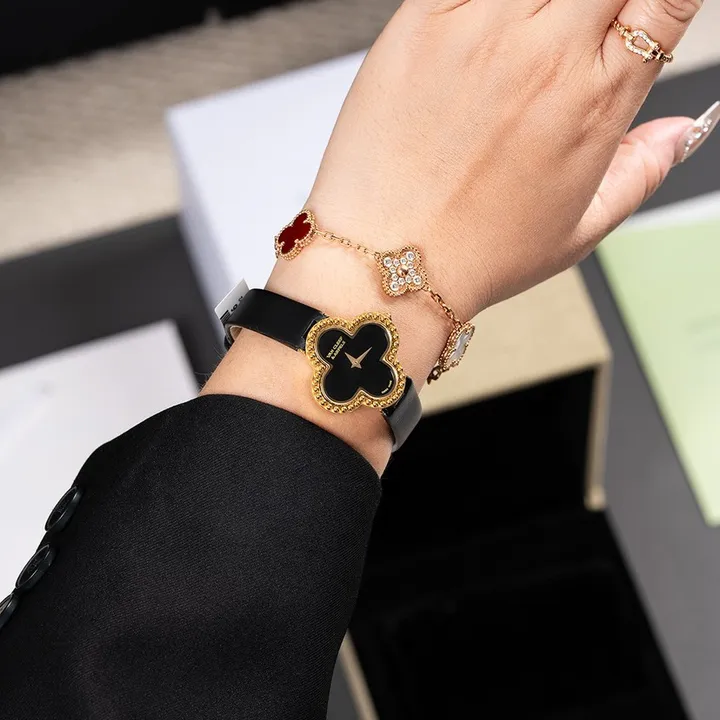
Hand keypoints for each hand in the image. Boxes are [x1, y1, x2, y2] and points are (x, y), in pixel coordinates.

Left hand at [209, 0, 708, 471]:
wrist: (387, 264)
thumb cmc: (472, 256)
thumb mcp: (578, 231)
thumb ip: (640, 172)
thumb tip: (678, 133)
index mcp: (594, 100)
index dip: (659, 1)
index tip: (636, 18)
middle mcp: (544, 54)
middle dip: (599, 4)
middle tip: (569, 38)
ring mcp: (480, 31)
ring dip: (542, 4)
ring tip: (520, 47)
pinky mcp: (420, 22)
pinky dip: (480, 0)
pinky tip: (481, 34)